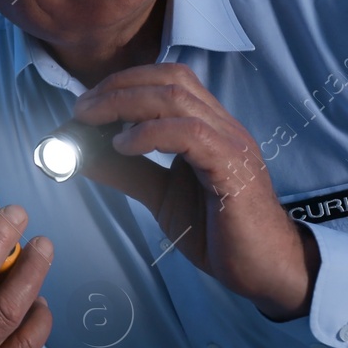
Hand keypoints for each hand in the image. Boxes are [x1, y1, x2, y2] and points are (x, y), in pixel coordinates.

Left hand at [71, 63, 318, 319]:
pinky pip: (189, 134)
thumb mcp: (162, 196)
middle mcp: (222, 126)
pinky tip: (123, 146)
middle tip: (80, 108)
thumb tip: (81, 154)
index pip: (168, 79)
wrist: (267, 269)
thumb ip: (128, 172)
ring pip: (177, 98)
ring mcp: (230, 143)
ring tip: (92, 121)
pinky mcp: (232, 169)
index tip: (86, 103)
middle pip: (170, 78)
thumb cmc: (219, 232)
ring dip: (125, 102)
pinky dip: (148, 133)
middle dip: (118, 86)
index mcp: (209, 126)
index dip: (124, 82)